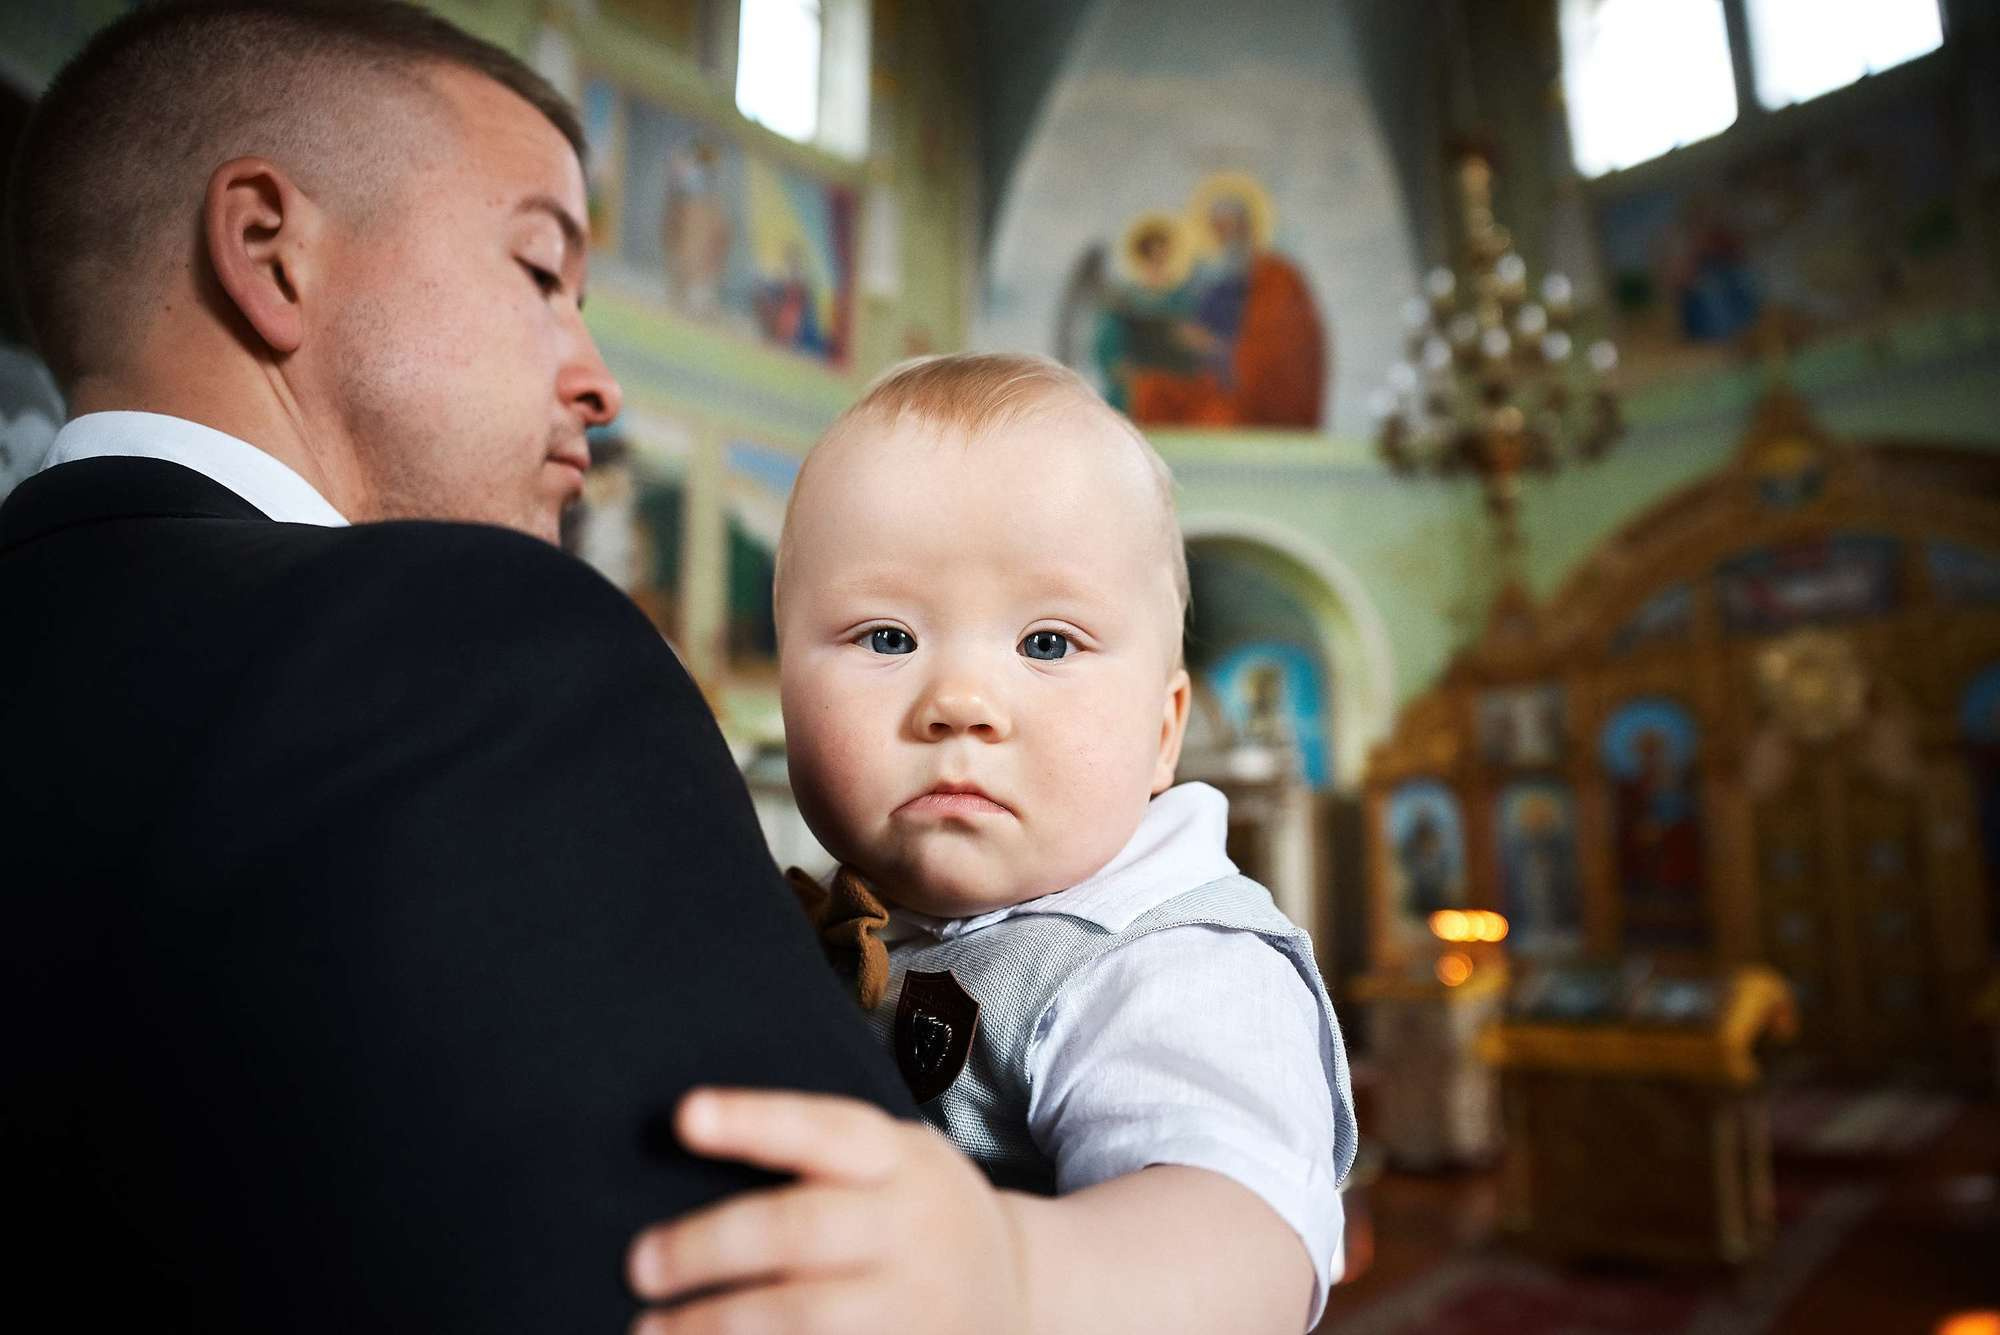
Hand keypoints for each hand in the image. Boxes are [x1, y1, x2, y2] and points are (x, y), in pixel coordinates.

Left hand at [626, 1088, 1028, 1334]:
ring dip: (719, 1325)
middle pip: (801, 1230)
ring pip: (808, 1317)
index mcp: (900, 1160)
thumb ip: (818, 1155)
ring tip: (651, 1329)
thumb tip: (688, 1143)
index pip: (823, 1129)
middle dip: (710, 1247)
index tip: (684, 1115)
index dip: (754, 1121)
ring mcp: (915, 1305)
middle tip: (640, 1263)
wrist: (1023, 1292)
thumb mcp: (898, 1158)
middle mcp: (911, 1227)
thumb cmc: (919, 1213)